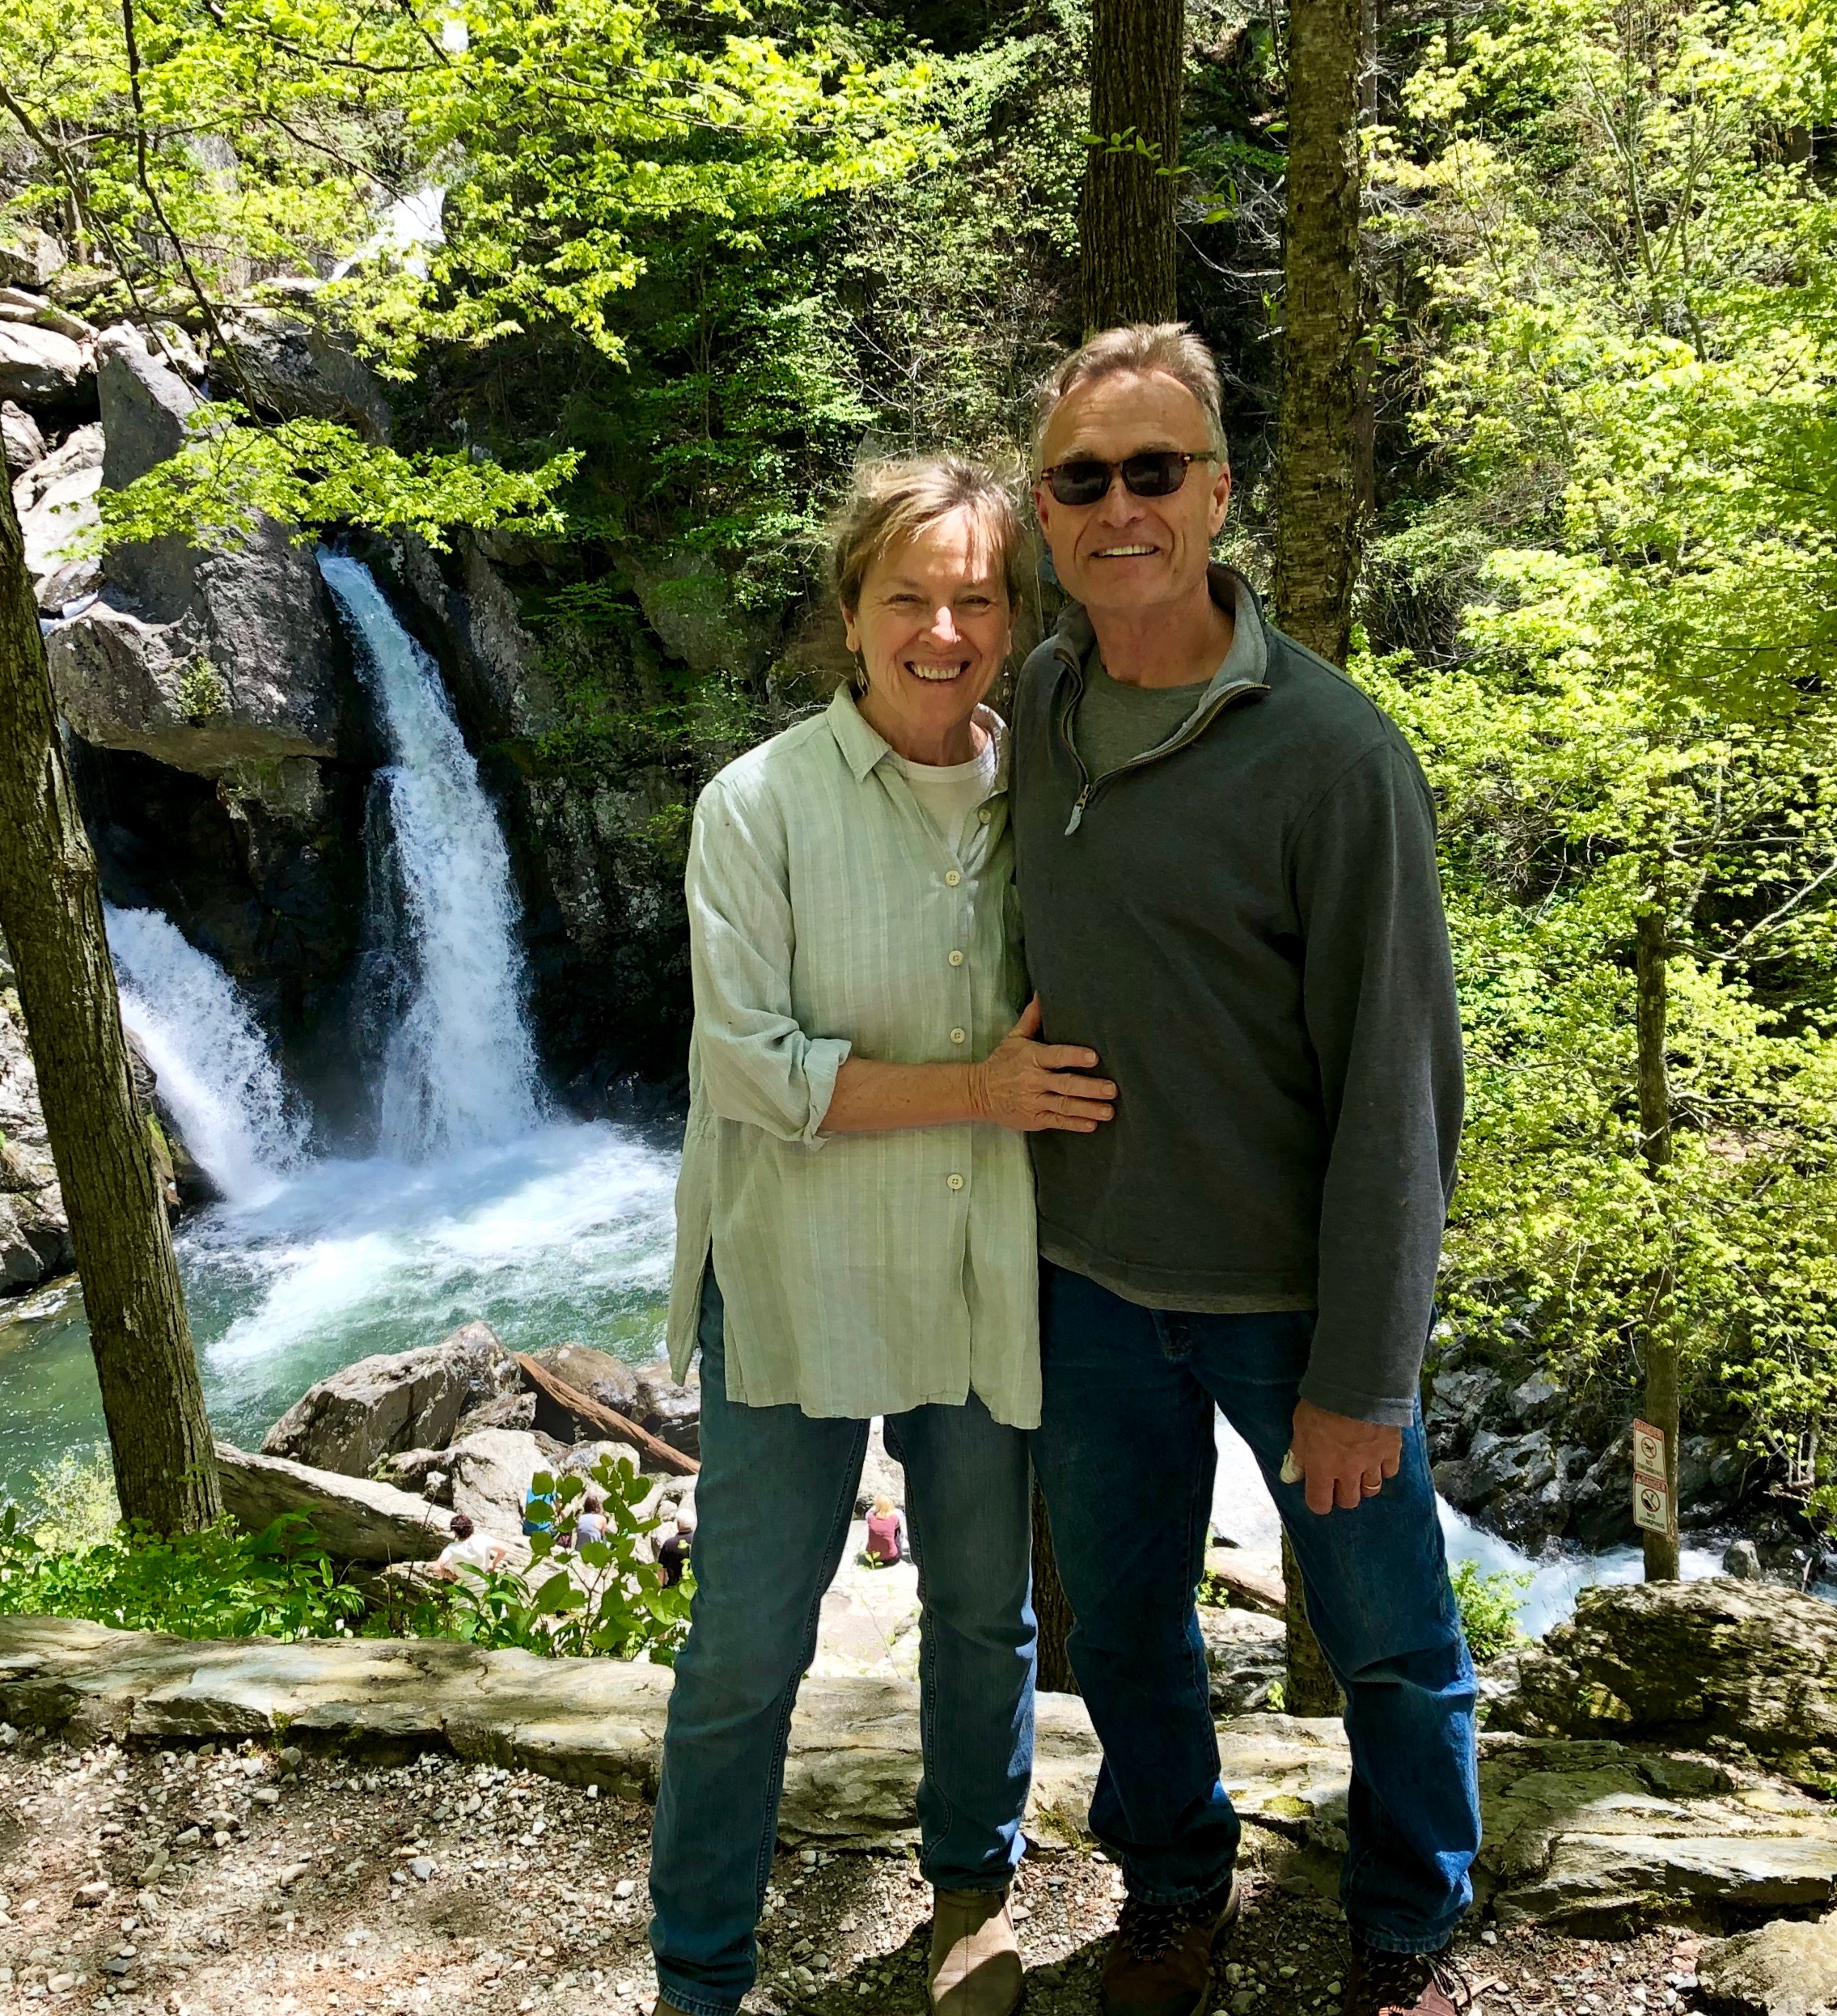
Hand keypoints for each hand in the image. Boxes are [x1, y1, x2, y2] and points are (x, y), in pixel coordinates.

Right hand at [969, 996, 1116, 1132]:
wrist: (978, 1092)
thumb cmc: (1001, 1062)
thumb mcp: (1014, 1037)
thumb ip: (1032, 1018)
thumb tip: (1042, 994)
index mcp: (1032, 1057)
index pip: (1056, 1056)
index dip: (1075, 1056)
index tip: (1094, 1058)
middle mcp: (1034, 1080)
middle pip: (1065, 1084)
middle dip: (1090, 1088)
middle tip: (1112, 1089)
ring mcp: (1034, 1101)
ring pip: (1064, 1106)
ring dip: (1088, 1109)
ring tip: (1108, 1111)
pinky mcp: (1034, 1119)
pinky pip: (1057, 1121)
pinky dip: (1074, 1124)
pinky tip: (1091, 1124)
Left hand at [1289, 1398, 1401, 1514]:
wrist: (1357, 1387)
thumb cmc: (1323, 1404)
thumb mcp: (1300, 1426)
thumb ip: (1297, 1454)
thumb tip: (1290, 1477)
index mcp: (1323, 1468)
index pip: (1320, 1503)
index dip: (1319, 1502)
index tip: (1319, 1494)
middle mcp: (1348, 1472)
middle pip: (1349, 1501)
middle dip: (1343, 1495)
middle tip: (1339, 1482)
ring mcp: (1372, 1463)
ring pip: (1372, 1489)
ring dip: (1364, 1485)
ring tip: (1360, 1473)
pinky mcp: (1392, 1450)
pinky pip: (1391, 1471)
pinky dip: (1384, 1468)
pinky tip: (1379, 1458)